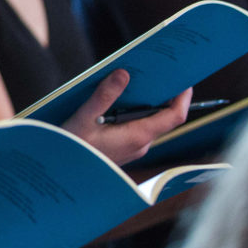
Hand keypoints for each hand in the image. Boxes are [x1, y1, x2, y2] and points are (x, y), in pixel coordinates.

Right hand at [62, 69, 190, 164]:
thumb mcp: (84, 118)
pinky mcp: (124, 148)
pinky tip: (117, 102)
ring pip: (147, 121)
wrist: (63, 174)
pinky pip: (136, 126)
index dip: (183, 97)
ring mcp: (133, 147)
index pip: (174, 116)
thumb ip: (104, 95)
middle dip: (160, 94)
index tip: (184, 80)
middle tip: (153, 73)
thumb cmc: (73, 148)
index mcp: (138, 135)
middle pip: (162, 116)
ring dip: (143, 103)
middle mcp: (140, 143)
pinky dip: (132, 112)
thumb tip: (123, 74)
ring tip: (132, 83)